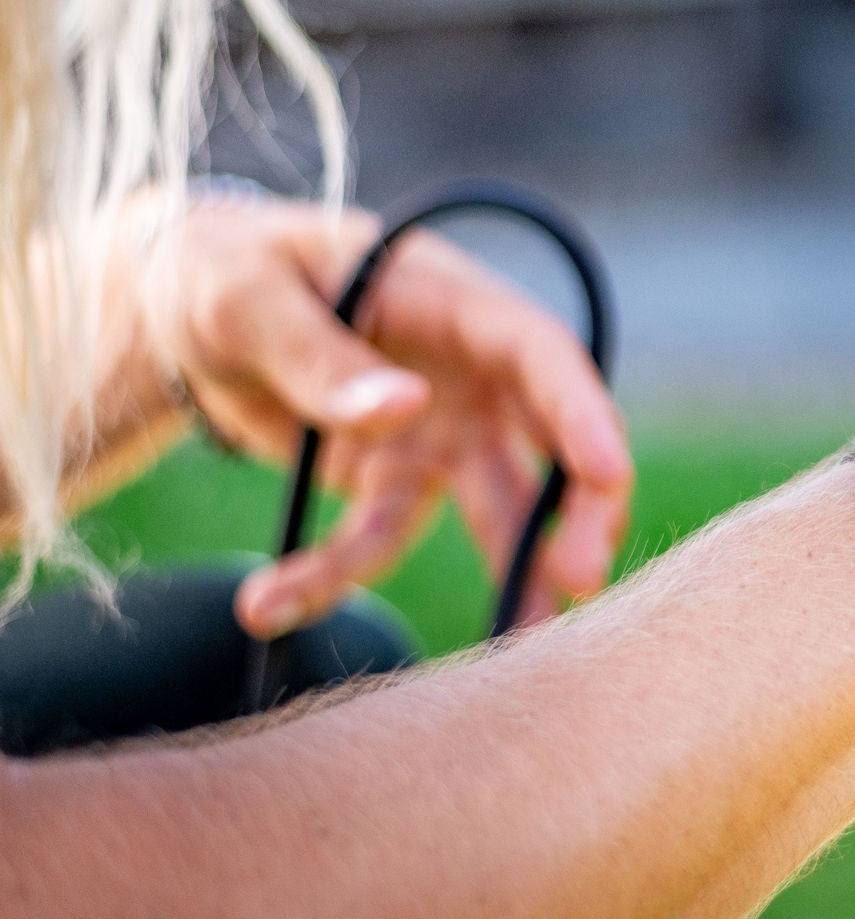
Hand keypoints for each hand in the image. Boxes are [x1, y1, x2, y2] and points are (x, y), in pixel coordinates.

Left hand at [161, 199, 633, 638]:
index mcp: (452, 303)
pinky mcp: (392, 479)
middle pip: (551, 443)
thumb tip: (406, 407)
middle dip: (576, 512)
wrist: (183, 306)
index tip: (607, 475)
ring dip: (511, 574)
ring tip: (518, 648)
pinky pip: (379, 539)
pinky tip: (270, 604)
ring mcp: (438, 430)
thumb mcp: (247, 300)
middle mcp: (468, 372)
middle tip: (578, 581)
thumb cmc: (224, 270)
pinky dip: (331, 579)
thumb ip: (319, 356)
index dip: (583, 412)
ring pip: (497, 510)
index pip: (541, 355)